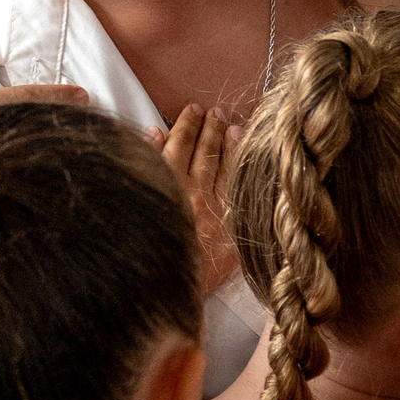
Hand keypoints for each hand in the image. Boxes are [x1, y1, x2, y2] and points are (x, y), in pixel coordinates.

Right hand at [0, 49, 89, 165]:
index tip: (84, 94)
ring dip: (43, 144)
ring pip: (15, 152)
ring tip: (76, 139)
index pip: (17, 100)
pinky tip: (38, 166)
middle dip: (59, 122)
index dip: (53, 96)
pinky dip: (19, 165)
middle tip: (95, 117)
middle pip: (25, 128)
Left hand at [149, 105, 241, 289]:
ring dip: (188, 128)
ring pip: (181, 151)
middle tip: (216, 112)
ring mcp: (172, 193)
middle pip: (207, 156)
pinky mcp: (149, 193)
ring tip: (193, 111)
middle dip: (212, 131)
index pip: (232, 171)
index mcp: (223, 214)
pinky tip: (155, 131)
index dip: (235, 147)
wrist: (162, 288)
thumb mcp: (234, 261)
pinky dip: (153, 144)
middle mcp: (199, 198)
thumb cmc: (198, 278)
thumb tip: (249, 209)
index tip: (237, 129)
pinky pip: (152, 161)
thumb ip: (241, 231)